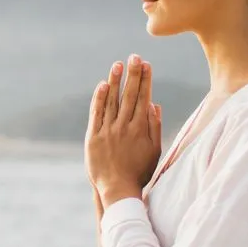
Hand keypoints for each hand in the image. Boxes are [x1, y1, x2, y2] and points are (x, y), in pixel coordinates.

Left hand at [86, 55, 160, 201]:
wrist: (117, 189)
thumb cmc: (139, 172)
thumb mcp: (153, 151)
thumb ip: (154, 127)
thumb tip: (154, 105)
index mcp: (140, 129)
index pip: (144, 98)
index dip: (146, 80)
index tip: (147, 64)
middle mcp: (124, 127)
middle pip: (129, 96)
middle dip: (133, 74)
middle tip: (135, 57)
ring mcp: (107, 131)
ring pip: (112, 101)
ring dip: (116, 81)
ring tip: (118, 64)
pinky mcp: (93, 137)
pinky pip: (96, 114)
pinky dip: (99, 99)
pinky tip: (102, 85)